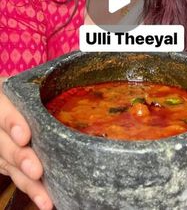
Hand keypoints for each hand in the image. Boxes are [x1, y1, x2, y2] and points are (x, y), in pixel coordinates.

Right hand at [0, 77, 52, 209]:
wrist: (8, 101)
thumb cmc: (26, 89)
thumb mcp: (29, 82)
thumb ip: (47, 84)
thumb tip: (85, 81)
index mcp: (1, 96)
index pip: (2, 109)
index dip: (12, 122)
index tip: (24, 136)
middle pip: (2, 142)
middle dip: (20, 157)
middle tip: (36, 170)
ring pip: (8, 164)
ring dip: (27, 183)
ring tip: (45, 198)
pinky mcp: (4, 160)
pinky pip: (14, 175)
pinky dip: (30, 189)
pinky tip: (45, 200)